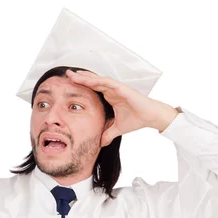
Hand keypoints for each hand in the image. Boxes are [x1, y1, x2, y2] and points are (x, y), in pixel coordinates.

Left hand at [65, 70, 179, 143]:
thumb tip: (100, 144)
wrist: (150, 117)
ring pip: (98, 80)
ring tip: (73, 75)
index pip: (92, 89)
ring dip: (85, 77)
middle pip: (92, 81)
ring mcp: (116, 88)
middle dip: (79, 77)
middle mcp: (111, 90)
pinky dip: (97, 81)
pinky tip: (88, 79)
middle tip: (66, 74)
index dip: (81, 85)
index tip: (69, 84)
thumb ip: (108, 134)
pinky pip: (107, 83)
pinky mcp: (122, 88)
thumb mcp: (117, 129)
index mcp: (109, 96)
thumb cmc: (137, 119)